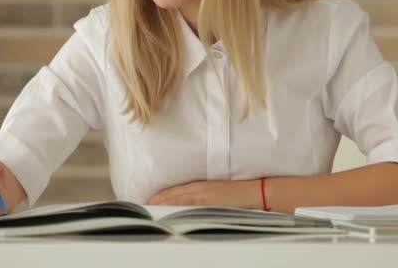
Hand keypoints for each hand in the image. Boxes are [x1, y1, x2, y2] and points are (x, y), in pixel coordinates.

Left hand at [146, 179, 260, 209]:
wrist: (255, 193)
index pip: (173, 191)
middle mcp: (198, 189)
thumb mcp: (216, 194)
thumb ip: (201, 198)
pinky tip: (166, 211)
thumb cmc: (238, 195)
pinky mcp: (207, 202)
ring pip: (175, 198)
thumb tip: (189, 207)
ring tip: (148, 209)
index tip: (148, 202)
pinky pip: (186, 204)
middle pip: (170, 194)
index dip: (159, 196)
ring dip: (160, 203)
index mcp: (199, 186)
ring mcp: (202, 195)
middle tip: (142, 206)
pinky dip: (174, 206)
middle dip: (155, 200)